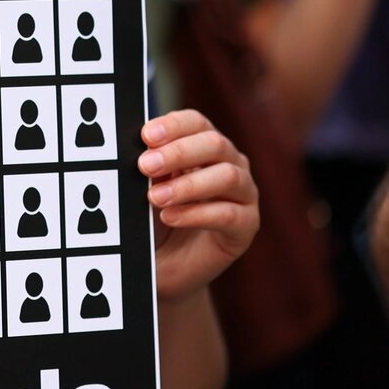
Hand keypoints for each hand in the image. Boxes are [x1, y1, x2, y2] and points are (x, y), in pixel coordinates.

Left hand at [138, 109, 257, 300]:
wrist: (164, 265)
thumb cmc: (156, 219)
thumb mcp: (147, 189)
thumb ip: (151, 169)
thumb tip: (141, 152)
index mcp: (205, 146)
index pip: (197, 123)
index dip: (174, 126)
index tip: (146, 136)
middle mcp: (231, 164)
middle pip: (215, 144)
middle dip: (178, 152)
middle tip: (146, 165)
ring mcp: (243, 194)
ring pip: (227, 176)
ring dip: (187, 185)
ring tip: (155, 198)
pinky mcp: (247, 226)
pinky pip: (229, 214)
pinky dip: (196, 214)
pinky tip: (170, 217)